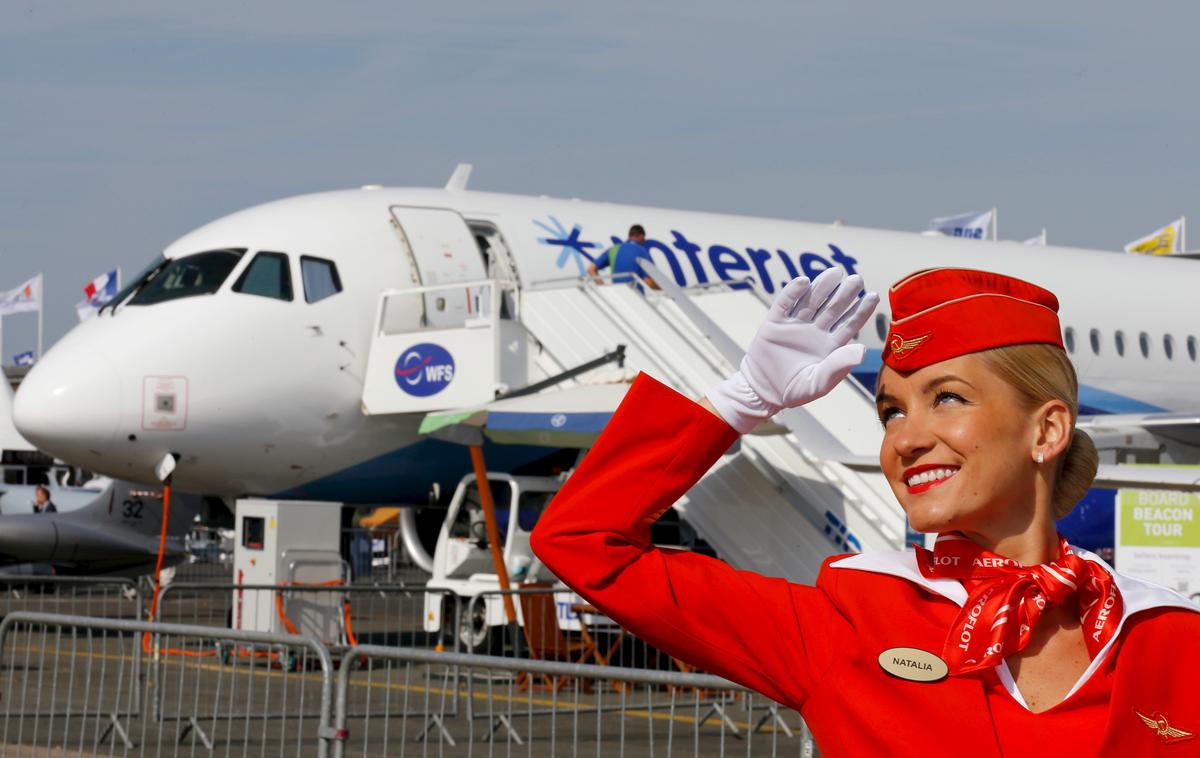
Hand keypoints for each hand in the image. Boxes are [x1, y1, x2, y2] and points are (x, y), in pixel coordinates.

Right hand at [705, 268, 878, 433]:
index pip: (849, 323)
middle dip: (845, 293)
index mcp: (830, 345)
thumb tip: (862, 350)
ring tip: (835, 273)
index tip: (873, 296)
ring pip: (811, 300)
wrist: (763, 391)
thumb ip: (838, 367)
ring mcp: (795, 324)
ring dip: (823, 286)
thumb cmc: (795, 390)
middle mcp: (815, 330)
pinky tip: (803, 282)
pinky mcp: (775, 322)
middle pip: (833, 308)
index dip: (861, 310)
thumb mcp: (818, 383)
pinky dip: (793, 292)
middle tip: (856, 280)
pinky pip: (784, 303)